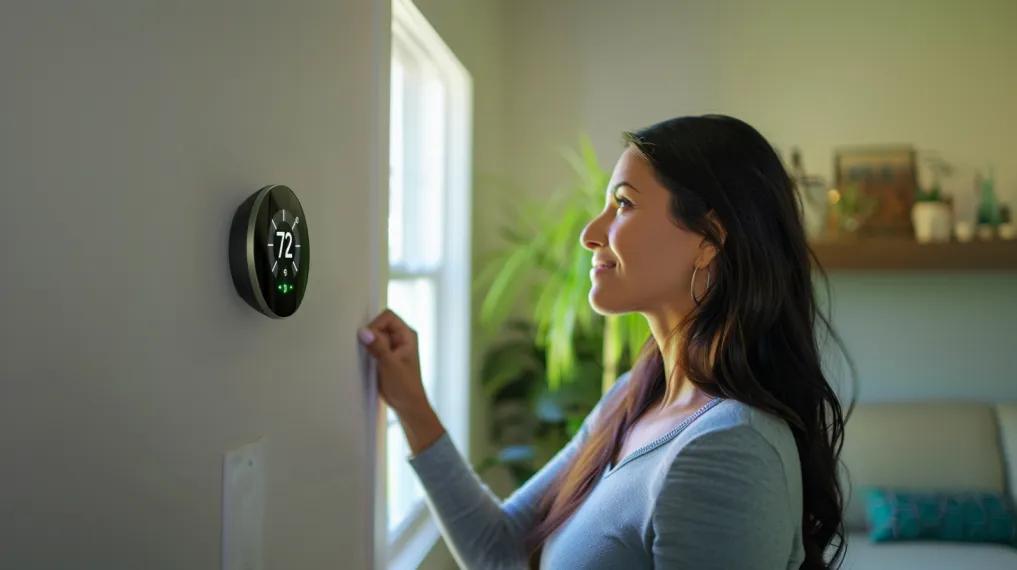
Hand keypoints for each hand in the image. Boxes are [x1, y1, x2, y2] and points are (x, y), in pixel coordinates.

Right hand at [358, 308, 444, 453]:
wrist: (408, 406)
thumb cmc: (405, 387)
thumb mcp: (389, 365)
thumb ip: (377, 347)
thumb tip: (363, 331)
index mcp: (407, 335)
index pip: (388, 316)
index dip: (376, 325)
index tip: (369, 340)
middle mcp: (400, 338)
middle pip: (379, 325)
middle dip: (371, 336)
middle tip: (369, 353)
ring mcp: (392, 347)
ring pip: (374, 336)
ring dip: (368, 345)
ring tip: (370, 360)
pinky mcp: (385, 356)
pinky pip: (373, 346)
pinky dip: (367, 352)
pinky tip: (368, 363)